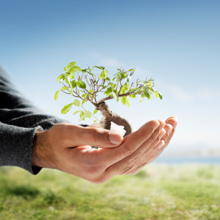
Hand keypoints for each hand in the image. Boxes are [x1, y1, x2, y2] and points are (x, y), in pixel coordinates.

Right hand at [32, 117, 177, 182]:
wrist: (50, 153)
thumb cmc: (57, 140)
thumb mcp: (69, 133)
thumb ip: (93, 135)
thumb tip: (120, 137)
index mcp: (91, 165)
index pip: (124, 150)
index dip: (142, 135)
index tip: (157, 121)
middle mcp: (103, 174)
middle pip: (135, 157)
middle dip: (154, 139)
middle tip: (170, 122)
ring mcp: (108, 175)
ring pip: (138, 162)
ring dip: (156, 145)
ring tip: (170, 128)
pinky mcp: (111, 170)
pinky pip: (134, 163)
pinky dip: (148, 152)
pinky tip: (158, 141)